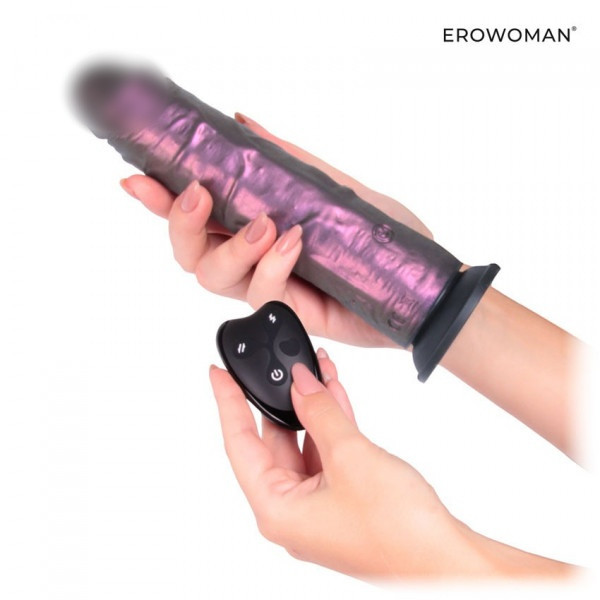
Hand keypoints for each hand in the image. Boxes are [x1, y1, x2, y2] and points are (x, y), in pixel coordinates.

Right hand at [120, 112, 430, 346]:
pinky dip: (272, 266)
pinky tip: (294, 242)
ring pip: (214, 278)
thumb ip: (288, 162)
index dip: (160, 199)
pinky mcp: (289, 313)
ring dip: (231, 247)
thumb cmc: (380, 237)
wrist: (418, 287)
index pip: (197, 215)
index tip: (139, 178)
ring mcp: (269, 288)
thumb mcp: (335, 187)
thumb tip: (243, 125)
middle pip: (190, 253)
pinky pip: (262, 295)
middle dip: (182, 224)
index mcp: (255, 226)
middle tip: (198, 195)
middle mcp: (253, 259)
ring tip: (265, 224)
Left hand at [209, 348, 574, 578]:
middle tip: (281, 363)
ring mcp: (319, 505)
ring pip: (304, 444)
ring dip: (311, 407)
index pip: (239, 444)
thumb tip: (300, 381)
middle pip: (273, 442)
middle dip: (281, 398)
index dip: (227, 404)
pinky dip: (330, 423)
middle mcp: (292, 510)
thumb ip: (320, 413)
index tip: (218, 373)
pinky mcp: (344, 498)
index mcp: (277, 510)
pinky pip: (327, 453)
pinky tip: (334, 393)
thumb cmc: (400, 531)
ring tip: (314, 368)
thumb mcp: (350, 456)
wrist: (450, 562)